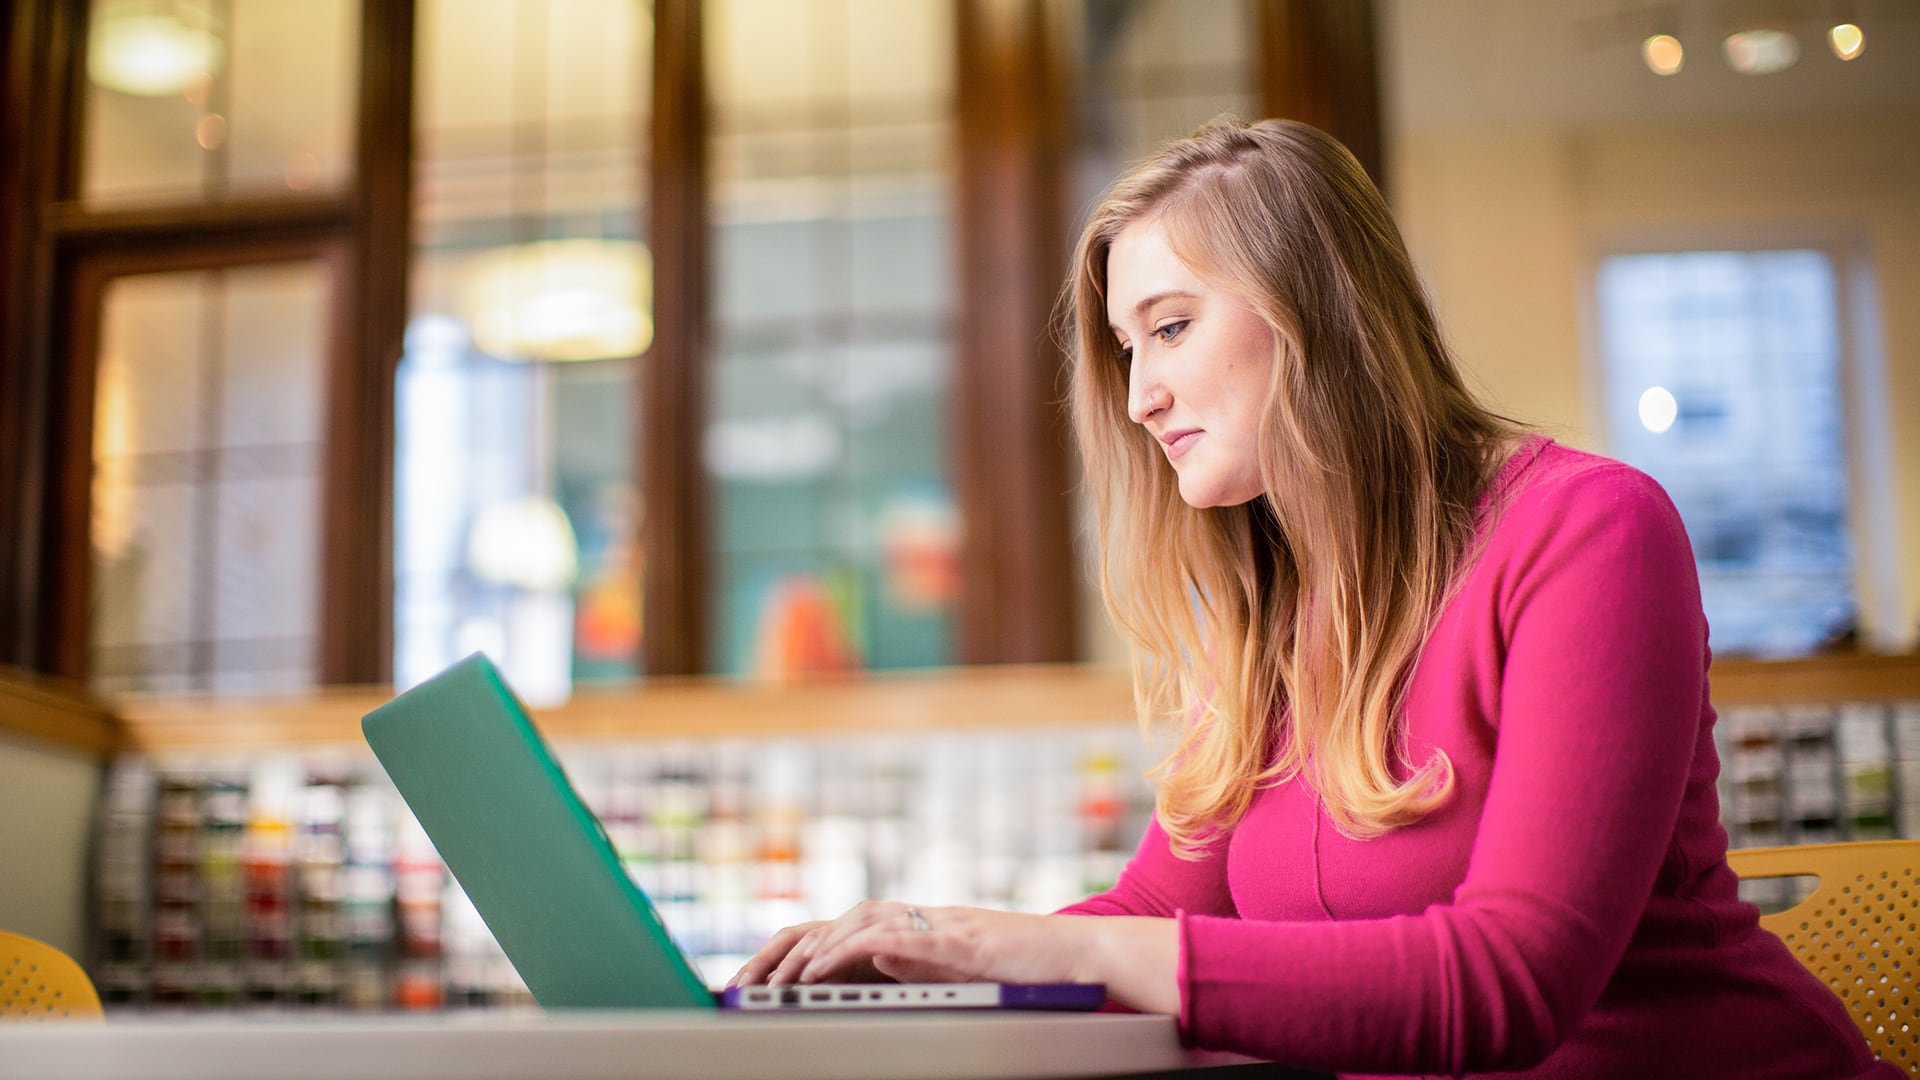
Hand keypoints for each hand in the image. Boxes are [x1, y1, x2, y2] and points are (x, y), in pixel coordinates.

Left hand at [728, 900, 1092, 988]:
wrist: (1077, 956)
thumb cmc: (1025, 966)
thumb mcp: (959, 967)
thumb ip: (918, 961)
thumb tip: (879, 961)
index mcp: (923, 926)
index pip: (854, 928)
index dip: (809, 949)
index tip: (772, 976)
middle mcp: (925, 917)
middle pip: (845, 920)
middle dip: (796, 949)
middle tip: (758, 979)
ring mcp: (941, 924)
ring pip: (863, 924)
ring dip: (818, 950)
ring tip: (785, 978)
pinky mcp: (957, 940)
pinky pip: (897, 938)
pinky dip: (858, 950)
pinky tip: (832, 968)